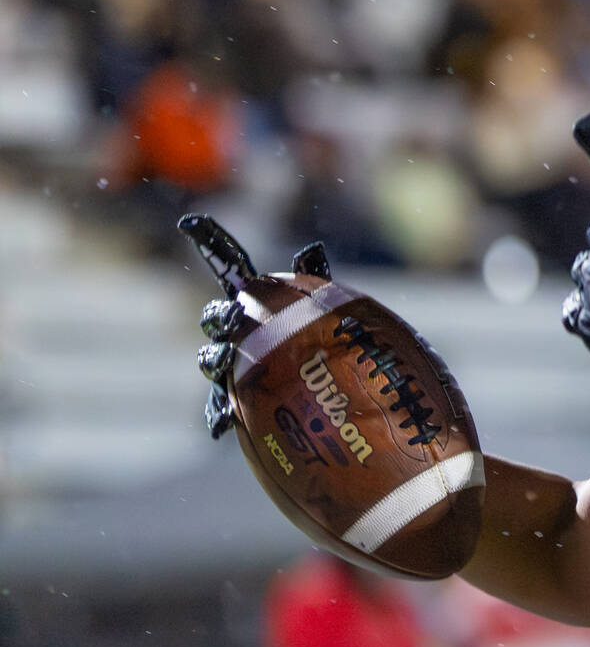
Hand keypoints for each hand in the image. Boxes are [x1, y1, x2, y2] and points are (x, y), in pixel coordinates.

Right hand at [178, 214, 331, 439]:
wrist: (341, 395)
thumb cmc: (331, 344)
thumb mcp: (328, 313)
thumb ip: (316, 283)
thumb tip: (311, 249)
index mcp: (258, 302)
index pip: (230, 269)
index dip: (211, 243)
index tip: (191, 221)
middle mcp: (239, 332)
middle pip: (214, 319)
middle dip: (218, 316)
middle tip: (233, 317)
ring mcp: (235, 367)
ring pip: (211, 360)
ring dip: (213, 359)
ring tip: (225, 361)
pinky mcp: (239, 403)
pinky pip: (218, 408)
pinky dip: (216, 414)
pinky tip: (222, 424)